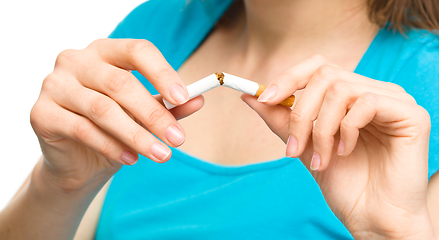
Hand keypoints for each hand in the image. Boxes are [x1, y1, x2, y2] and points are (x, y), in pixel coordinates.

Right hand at [30, 39, 203, 192]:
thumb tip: (198, 100)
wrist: (77, 160)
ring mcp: (55, 85)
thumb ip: (168, 106)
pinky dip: (111, 147)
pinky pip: (82, 129)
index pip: (137, 50)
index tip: (184, 97)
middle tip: (178, 139)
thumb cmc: (113, 128)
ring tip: (161, 154)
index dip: (162, 73)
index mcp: (105, 51)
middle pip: (121, 83)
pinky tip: (131, 159)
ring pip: (103, 109)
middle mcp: (76, 61)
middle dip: (154, 115)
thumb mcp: (144, 115)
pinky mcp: (41, 113)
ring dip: (137, 135)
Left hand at [241, 54, 435, 238]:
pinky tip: (346, 152)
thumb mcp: (304, 146)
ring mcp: (394, 100)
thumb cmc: (343, 183)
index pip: (318, 67)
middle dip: (300, 113)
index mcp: (350, 97)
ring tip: (320, 159)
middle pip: (325, 74)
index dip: (288, 78)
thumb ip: (281, 119)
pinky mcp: (410, 114)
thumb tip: (250, 96)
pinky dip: (346, 130)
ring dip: (320, 129)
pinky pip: (366, 103)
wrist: (371, 217)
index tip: (263, 98)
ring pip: (340, 90)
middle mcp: (372, 92)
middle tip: (292, 149)